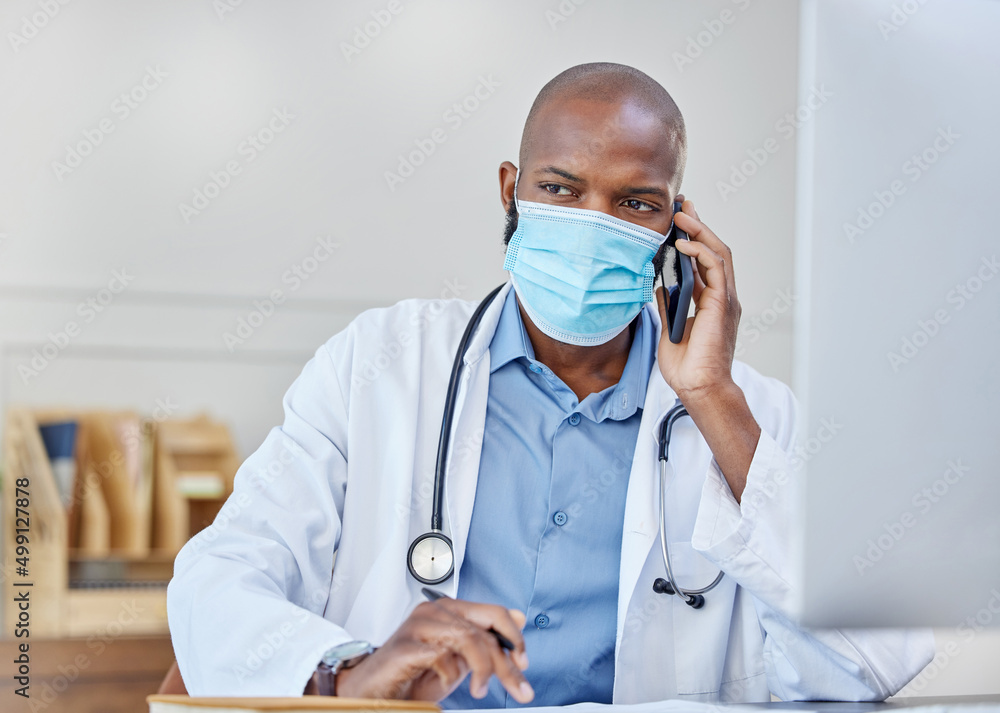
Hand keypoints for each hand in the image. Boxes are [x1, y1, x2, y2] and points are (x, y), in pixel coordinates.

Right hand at [334, 598, 532, 703]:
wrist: (374, 690)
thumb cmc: (413, 674)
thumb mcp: (459, 659)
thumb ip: (485, 640)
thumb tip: (519, 618)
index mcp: (450, 610)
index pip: (494, 613)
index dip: (515, 638)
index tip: (523, 664)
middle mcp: (435, 612)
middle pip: (485, 629)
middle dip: (506, 662)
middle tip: (518, 688)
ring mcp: (419, 626)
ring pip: (468, 639)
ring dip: (483, 670)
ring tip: (478, 691)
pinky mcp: (405, 646)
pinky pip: (442, 656)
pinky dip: (451, 675)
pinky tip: (446, 682)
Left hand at [655, 198, 759, 501]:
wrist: (697, 387)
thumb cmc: (686, 364)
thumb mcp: (670, 325)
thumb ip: (668, 302)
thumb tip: (658, 282)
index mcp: (710, 299)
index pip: (703, 258)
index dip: (692, 235)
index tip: (677, 216)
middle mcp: (721, 295)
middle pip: (713, 249)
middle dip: (698, 224)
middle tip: (681, 203)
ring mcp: (724, 299)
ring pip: (718, 253)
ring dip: (699, 232)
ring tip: (681, 215)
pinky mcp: (721, 305)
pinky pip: (715, 270)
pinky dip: (701, 253)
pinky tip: (684, 244)